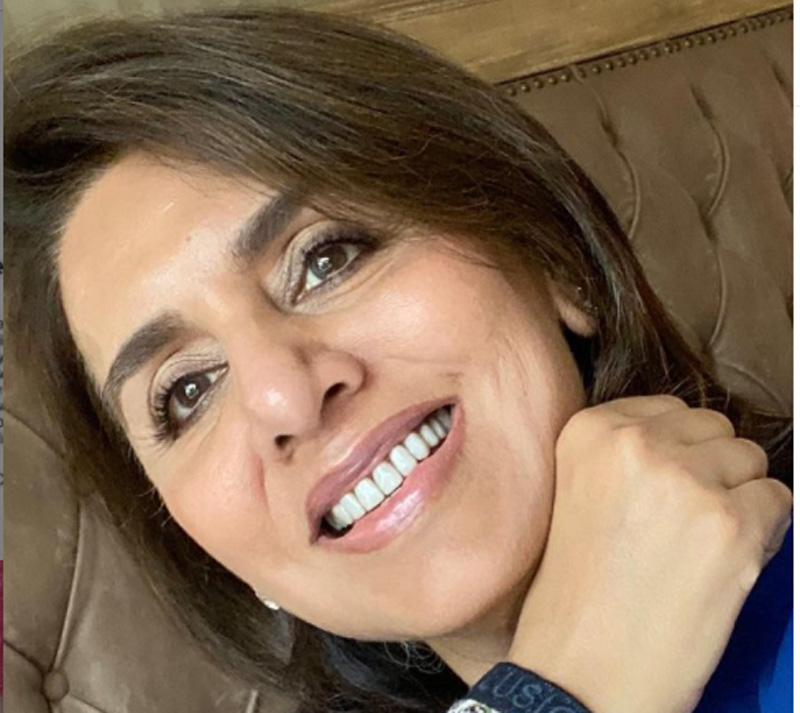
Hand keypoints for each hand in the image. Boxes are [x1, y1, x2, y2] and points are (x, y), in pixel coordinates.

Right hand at [507, 395, 791, 712]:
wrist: (582, 667)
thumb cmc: (579, 588)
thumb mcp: (580, 491)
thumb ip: (626, 452)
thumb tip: (695, 440)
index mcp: (590, 430)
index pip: (669, 408)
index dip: (678, 451)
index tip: (665, 489)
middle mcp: (636, 443)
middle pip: (715, 427)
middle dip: (711, 469)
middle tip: (684, 522)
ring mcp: (685, 481)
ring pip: (750, 459)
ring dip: (738, 498)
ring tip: (700, 546)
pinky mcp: (731, 524)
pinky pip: (778, 500)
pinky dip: (762, 532)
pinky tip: (722, 565)